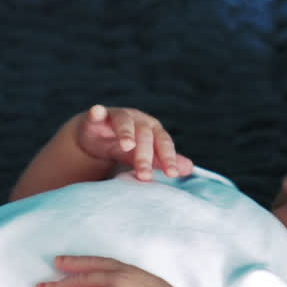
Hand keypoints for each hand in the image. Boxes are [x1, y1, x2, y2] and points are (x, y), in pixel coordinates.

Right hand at [75, 105, 194, 181]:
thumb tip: (189, 168)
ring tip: (127, 146)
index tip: (172, 174)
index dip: (168, 158)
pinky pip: (97, 112)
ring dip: (126, 132)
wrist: (98, 137)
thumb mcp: (146, 155)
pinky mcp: (97, 117)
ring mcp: (117, 116)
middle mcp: (138, 120)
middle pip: (145, 135)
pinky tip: (97, 112)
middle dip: (145, 156)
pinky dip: (97, 112)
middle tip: (144, 175)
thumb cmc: (127, 147)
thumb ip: (163, 161)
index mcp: (153, 130)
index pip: (163, 143)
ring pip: (124, 121)